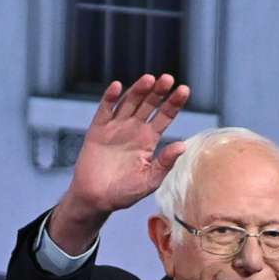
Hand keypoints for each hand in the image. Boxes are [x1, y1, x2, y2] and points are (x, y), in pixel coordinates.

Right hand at [51, 73, 193, 249]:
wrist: (94, 200)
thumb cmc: (123, 193)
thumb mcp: (149, 181)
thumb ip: (164, 163)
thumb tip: (182, 145)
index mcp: (149, 139)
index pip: (165, 116)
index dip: (174, 103)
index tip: (184, 90)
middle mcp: (134, 129)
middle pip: (149, 104)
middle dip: (158, 92)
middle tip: (167, 79)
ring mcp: (115, 128)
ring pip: (129, 103)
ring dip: (138, 90)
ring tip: (148, 79)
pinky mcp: (97, 131)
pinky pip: (104, 111)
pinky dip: (109, 98)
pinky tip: (116, 87)